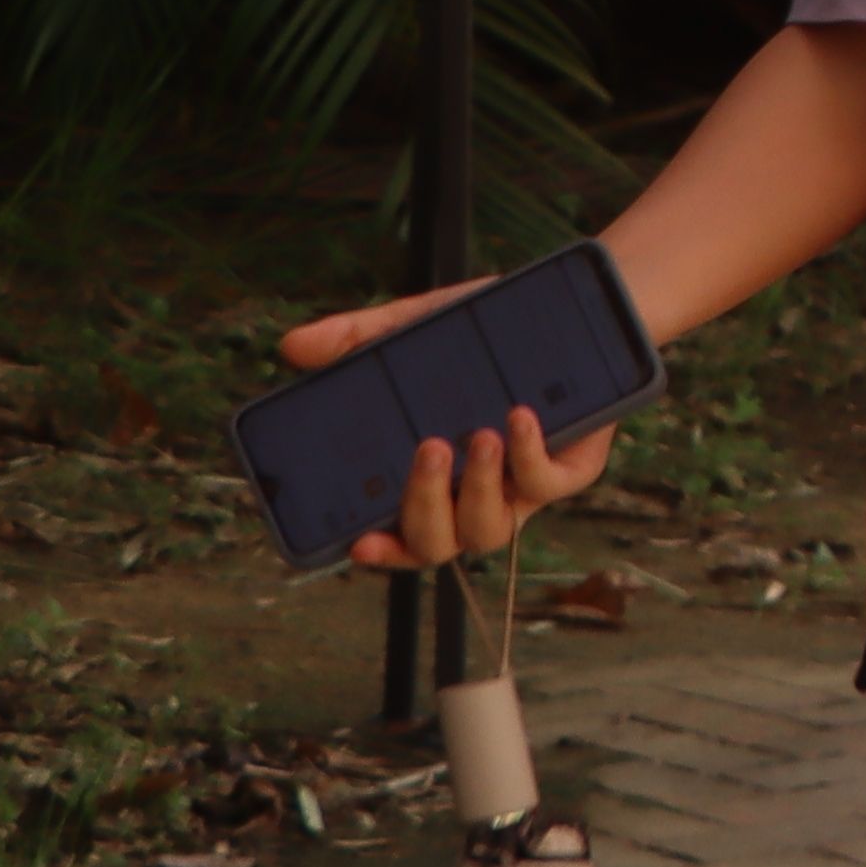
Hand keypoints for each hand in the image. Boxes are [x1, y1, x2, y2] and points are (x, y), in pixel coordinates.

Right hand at [273, 285, 626, 570]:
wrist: (574, 313)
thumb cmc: (487, 336)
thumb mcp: (418, 330)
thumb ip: (356, 338)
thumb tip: (291, 345)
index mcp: (432, 479)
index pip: (400, 539)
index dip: (382, 553)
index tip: (358, 543)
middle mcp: (474, 495)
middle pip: (441, 544)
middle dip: (426, 507)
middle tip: (429, 449)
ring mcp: (523, 489)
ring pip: (493, 530)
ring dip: (480, 488)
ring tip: (479, 437)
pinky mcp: (572, 469)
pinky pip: (548, 485)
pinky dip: (530, 455)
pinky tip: (519, 417)